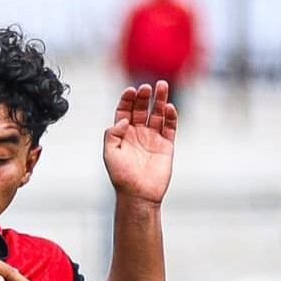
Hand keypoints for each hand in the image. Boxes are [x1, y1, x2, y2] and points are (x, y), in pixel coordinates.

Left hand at [104, 81, 176, 204]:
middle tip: (146, 87)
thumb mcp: (110, 154)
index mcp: (123, 135)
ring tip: (162, 86)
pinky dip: (171, 116)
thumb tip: (123, 120)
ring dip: (160, 100)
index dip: (127, 100)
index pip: (125, 111)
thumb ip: (112, 135)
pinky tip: (169, 107)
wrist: (138, 194)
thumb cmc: (121, 177)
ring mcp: (153, 138)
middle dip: (143, 97)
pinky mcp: (166, 144)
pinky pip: (170, 126)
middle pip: (141, 109)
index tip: (130, 91)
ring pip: (157, 114)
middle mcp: (138, 134)